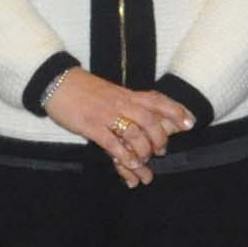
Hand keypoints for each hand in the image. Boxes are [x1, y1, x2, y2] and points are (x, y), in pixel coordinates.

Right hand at [42, 69, 194, 187]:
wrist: (57, 82)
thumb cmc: (84, 90)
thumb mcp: (110, 93)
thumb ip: (126, 105)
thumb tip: (140, 122)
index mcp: (126, 94)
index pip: (156, 100)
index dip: (175, 110)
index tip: (190, 122)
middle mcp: (120, 103)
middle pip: (149, 119)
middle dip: (160, 137)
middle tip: (161, 150)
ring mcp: (106, 114)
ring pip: (134, 132)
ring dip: (143, 149)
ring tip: (143, 160)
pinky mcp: (91, 126)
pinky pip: (112, 143)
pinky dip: (124, 155)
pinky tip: (129, 163)